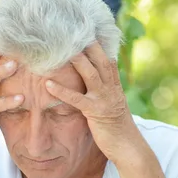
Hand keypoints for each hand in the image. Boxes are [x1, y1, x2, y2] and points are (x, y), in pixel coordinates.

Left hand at [45, 42, 143, 163]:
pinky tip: (48, 84)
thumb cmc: (117, 128)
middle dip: (88, 44)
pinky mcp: (96, 112)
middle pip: (100, 60)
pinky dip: (62, 90)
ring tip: (60, 49)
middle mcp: (111, 88)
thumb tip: (92, 82)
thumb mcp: (112, 106)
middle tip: (72, 30)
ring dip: (76, 60)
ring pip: (90, 74)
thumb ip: (103, 92)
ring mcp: (104, 99)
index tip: (86, 30)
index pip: (107, 59)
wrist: (129, 147)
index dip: (98, 44)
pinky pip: (76, 99)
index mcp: (115, 86)